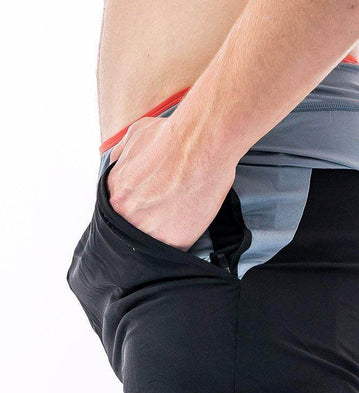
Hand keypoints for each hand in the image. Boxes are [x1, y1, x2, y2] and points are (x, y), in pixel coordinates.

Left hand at [107, 115, 236, 250]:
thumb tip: (119, 165)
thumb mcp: (133, 137)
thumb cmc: (172, 136)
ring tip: (181, 215)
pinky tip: (190, 221)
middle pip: (135, 230)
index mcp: (115, 194)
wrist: (202, 143)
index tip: (150, 207)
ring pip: (154, 242)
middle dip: (149, 223)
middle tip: (167, 211)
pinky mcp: (175, 241)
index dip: (137, 211)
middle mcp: (127, 216)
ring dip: (165, 233)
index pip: (121, 214)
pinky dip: (182, 239)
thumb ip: (122, 157)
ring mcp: (150, 231)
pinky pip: (176, 249)